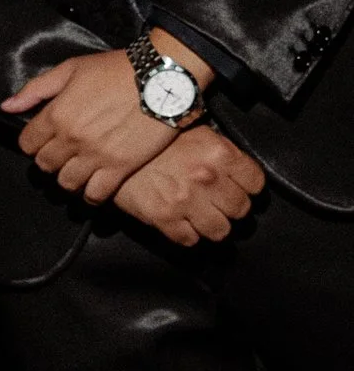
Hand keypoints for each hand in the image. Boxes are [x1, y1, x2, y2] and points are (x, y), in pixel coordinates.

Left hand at [2, 31, 210, 204]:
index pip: (27, 143)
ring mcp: (96, 156)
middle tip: (62, 154)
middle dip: (50, 160)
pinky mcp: (120, 167)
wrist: (162, 77)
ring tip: (78, 169)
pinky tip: (94, 185)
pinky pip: (95, 194)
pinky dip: (90, 194)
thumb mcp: (71, 69)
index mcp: (57, 114)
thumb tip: (8, 107)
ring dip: (68, 178)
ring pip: (66, 183)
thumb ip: (36, 90)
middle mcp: (72, 139)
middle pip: (45, 165)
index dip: (33, 142)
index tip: (43, 139)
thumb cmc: (117, 69)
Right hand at [113, 123, 265, 244]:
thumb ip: (219, 150)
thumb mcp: (194, 130)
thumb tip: (236, 168)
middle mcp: (208, 178)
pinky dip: (188, 235)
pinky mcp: (165, 218)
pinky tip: (182, 223)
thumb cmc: (153, 139)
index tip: (241, 190)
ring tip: (204, 218)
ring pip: (220, 231)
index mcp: (220, 154)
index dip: (248, 188)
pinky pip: (190, 240)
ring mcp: (187, 201)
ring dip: (213, 226)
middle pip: (241, 210)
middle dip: (231, 208)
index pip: (256, 184)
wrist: (113, 148)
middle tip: (220, 204)